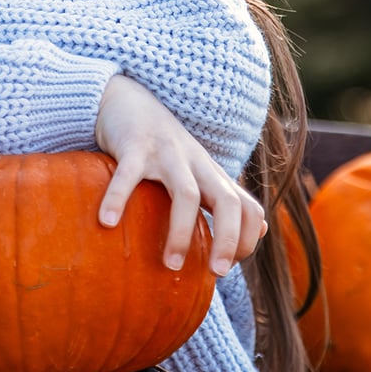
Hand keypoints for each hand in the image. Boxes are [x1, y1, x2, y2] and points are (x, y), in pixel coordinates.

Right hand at [95, 75, 265, 276]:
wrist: (127, 98)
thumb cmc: (161, 144)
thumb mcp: (197, 168)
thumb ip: (226, 196)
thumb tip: (264, 229)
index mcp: (210, 172)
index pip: (248, 207)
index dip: (247, 239)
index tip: (224, 267)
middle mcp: (195, 162)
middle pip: (226, 201)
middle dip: (228, 239)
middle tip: (216, 273)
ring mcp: (165, 153)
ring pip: (185, 193)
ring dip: (181, 232)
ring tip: (169, 264)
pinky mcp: (133, 146)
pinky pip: (128, 175)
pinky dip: (118, 198)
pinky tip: (106, 222)